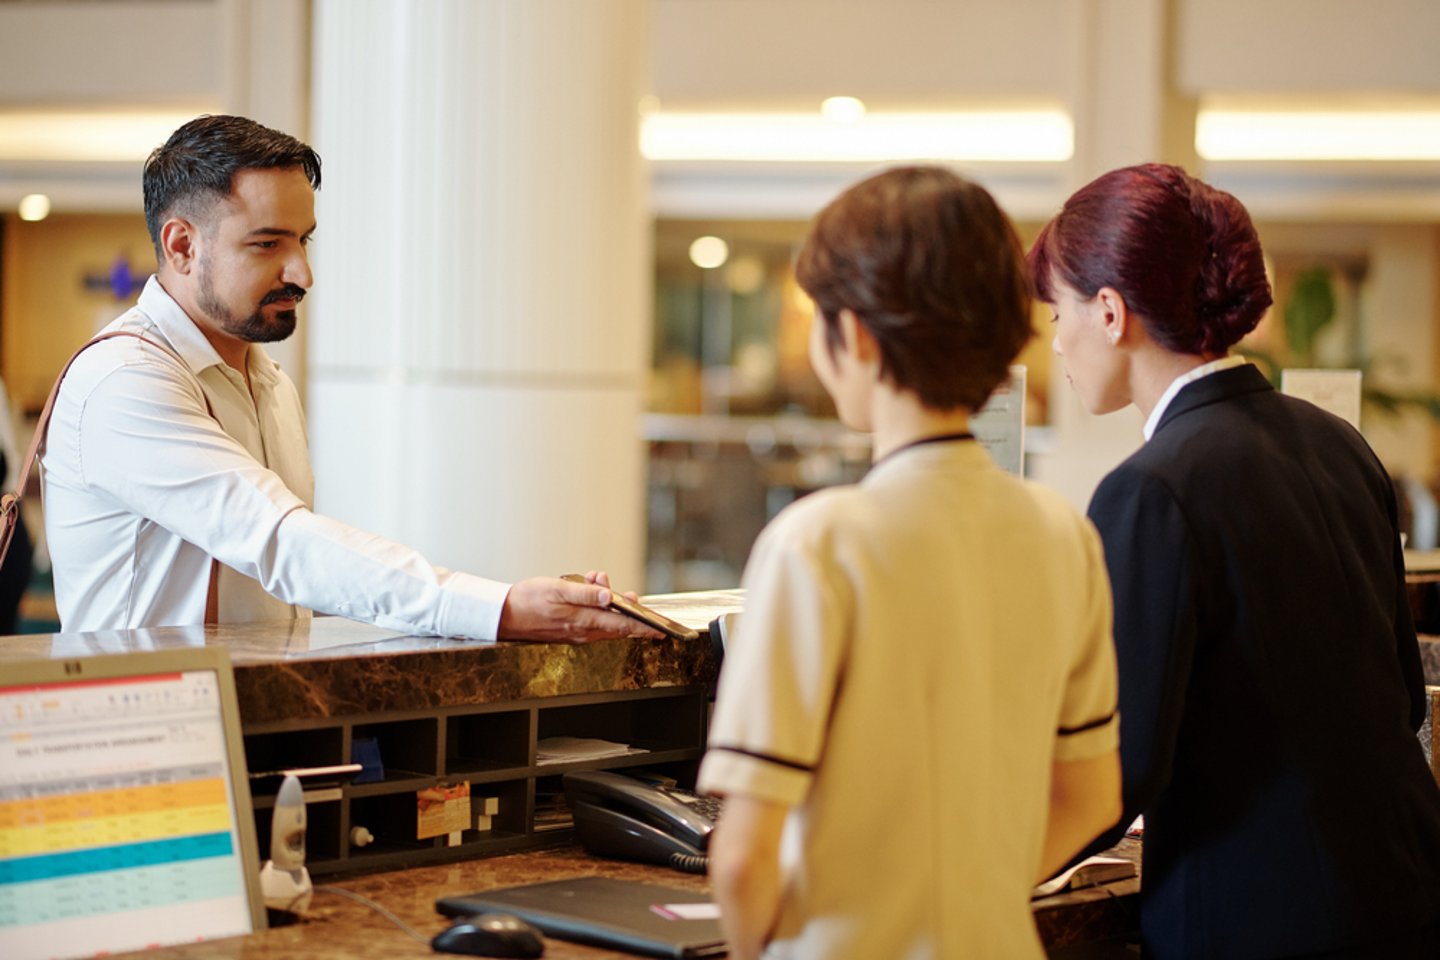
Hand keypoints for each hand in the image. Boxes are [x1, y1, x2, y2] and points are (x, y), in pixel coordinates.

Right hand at [496, 571, 664, 641]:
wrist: (502, 614)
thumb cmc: (527, 600)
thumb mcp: (558, 589)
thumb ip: (585, 593)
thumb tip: (610, 597)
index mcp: (583, 621)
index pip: (622, 627)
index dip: (643, 627)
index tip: (660, 630)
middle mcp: (582, 631)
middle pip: (616, 624)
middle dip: (626, 607)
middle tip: (630, 594)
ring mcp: (576, 632)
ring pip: (604, 620)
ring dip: (607, 601)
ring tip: (596, 579)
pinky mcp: (569, 630)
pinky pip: (591, 619)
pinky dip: (594, 604)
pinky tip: (586, 587)